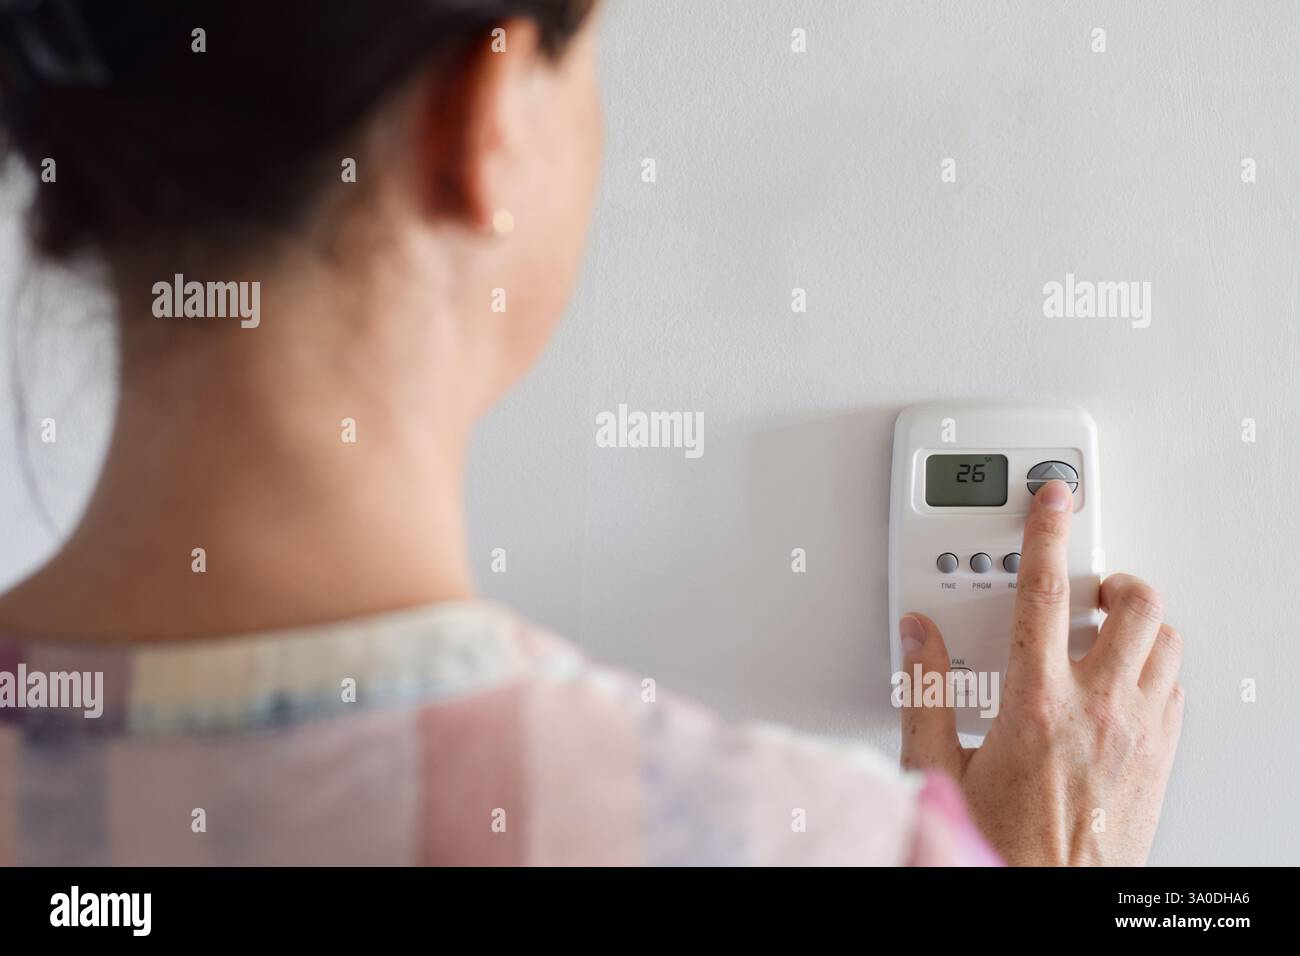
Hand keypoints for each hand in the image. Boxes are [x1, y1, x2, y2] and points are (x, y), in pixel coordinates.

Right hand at [898, 479, 1183, 865]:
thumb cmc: (1000, 842)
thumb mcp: (937, 765)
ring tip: (1102, 631)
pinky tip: (1118, 682)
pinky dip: (1151, 670)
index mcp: (1036, 703)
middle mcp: (1099, 710)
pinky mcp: (1162, 759)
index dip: (1048, 533)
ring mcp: (1140, 734)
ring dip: (1138, 625)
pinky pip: (1174, 689)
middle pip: (1135, 605)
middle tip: (1086, 583)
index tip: (1053, 498)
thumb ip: (924, 689)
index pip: (1045, 592)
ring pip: (1166, 643)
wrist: (1047, 897)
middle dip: (1113, 577)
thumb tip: (917, 636)